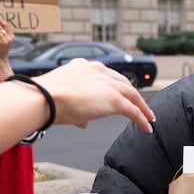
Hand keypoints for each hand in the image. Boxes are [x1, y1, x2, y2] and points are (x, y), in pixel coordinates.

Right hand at [34, 59, 155, 131]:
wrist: (44, 98)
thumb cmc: (45, 99)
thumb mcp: (61, 100)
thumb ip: (76, 110)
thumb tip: (84, 122)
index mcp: (83, 67)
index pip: (105, 75)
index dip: (114, 85)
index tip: (118, 93)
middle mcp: (98, 71)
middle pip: (122, 83)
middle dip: (132, 94)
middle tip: (139, 105)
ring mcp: (107, 85)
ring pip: (132, 95)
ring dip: (142, 107)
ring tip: (149, 117)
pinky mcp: (114, 99)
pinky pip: (133, 110)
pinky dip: (142, 118)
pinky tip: (147, 127)